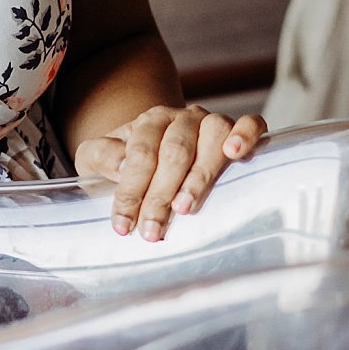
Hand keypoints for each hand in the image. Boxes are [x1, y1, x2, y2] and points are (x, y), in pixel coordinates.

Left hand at [73, 105, 266, 242]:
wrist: (162, 152)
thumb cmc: (129, 162)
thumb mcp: (98, 158)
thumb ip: (100, 156)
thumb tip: (121, 167)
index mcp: (149, 122)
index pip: (140, 154)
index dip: (131, 190)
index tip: (123, 225)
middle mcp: (182, 118)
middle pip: (175, 153)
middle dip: (160, 195)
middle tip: (152, 231)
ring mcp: (212, 123)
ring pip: (212, 140)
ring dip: (199, 176)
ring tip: (185, 209)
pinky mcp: (239, 130)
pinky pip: (250, 124)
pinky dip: (245, 135)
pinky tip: (235, 153)